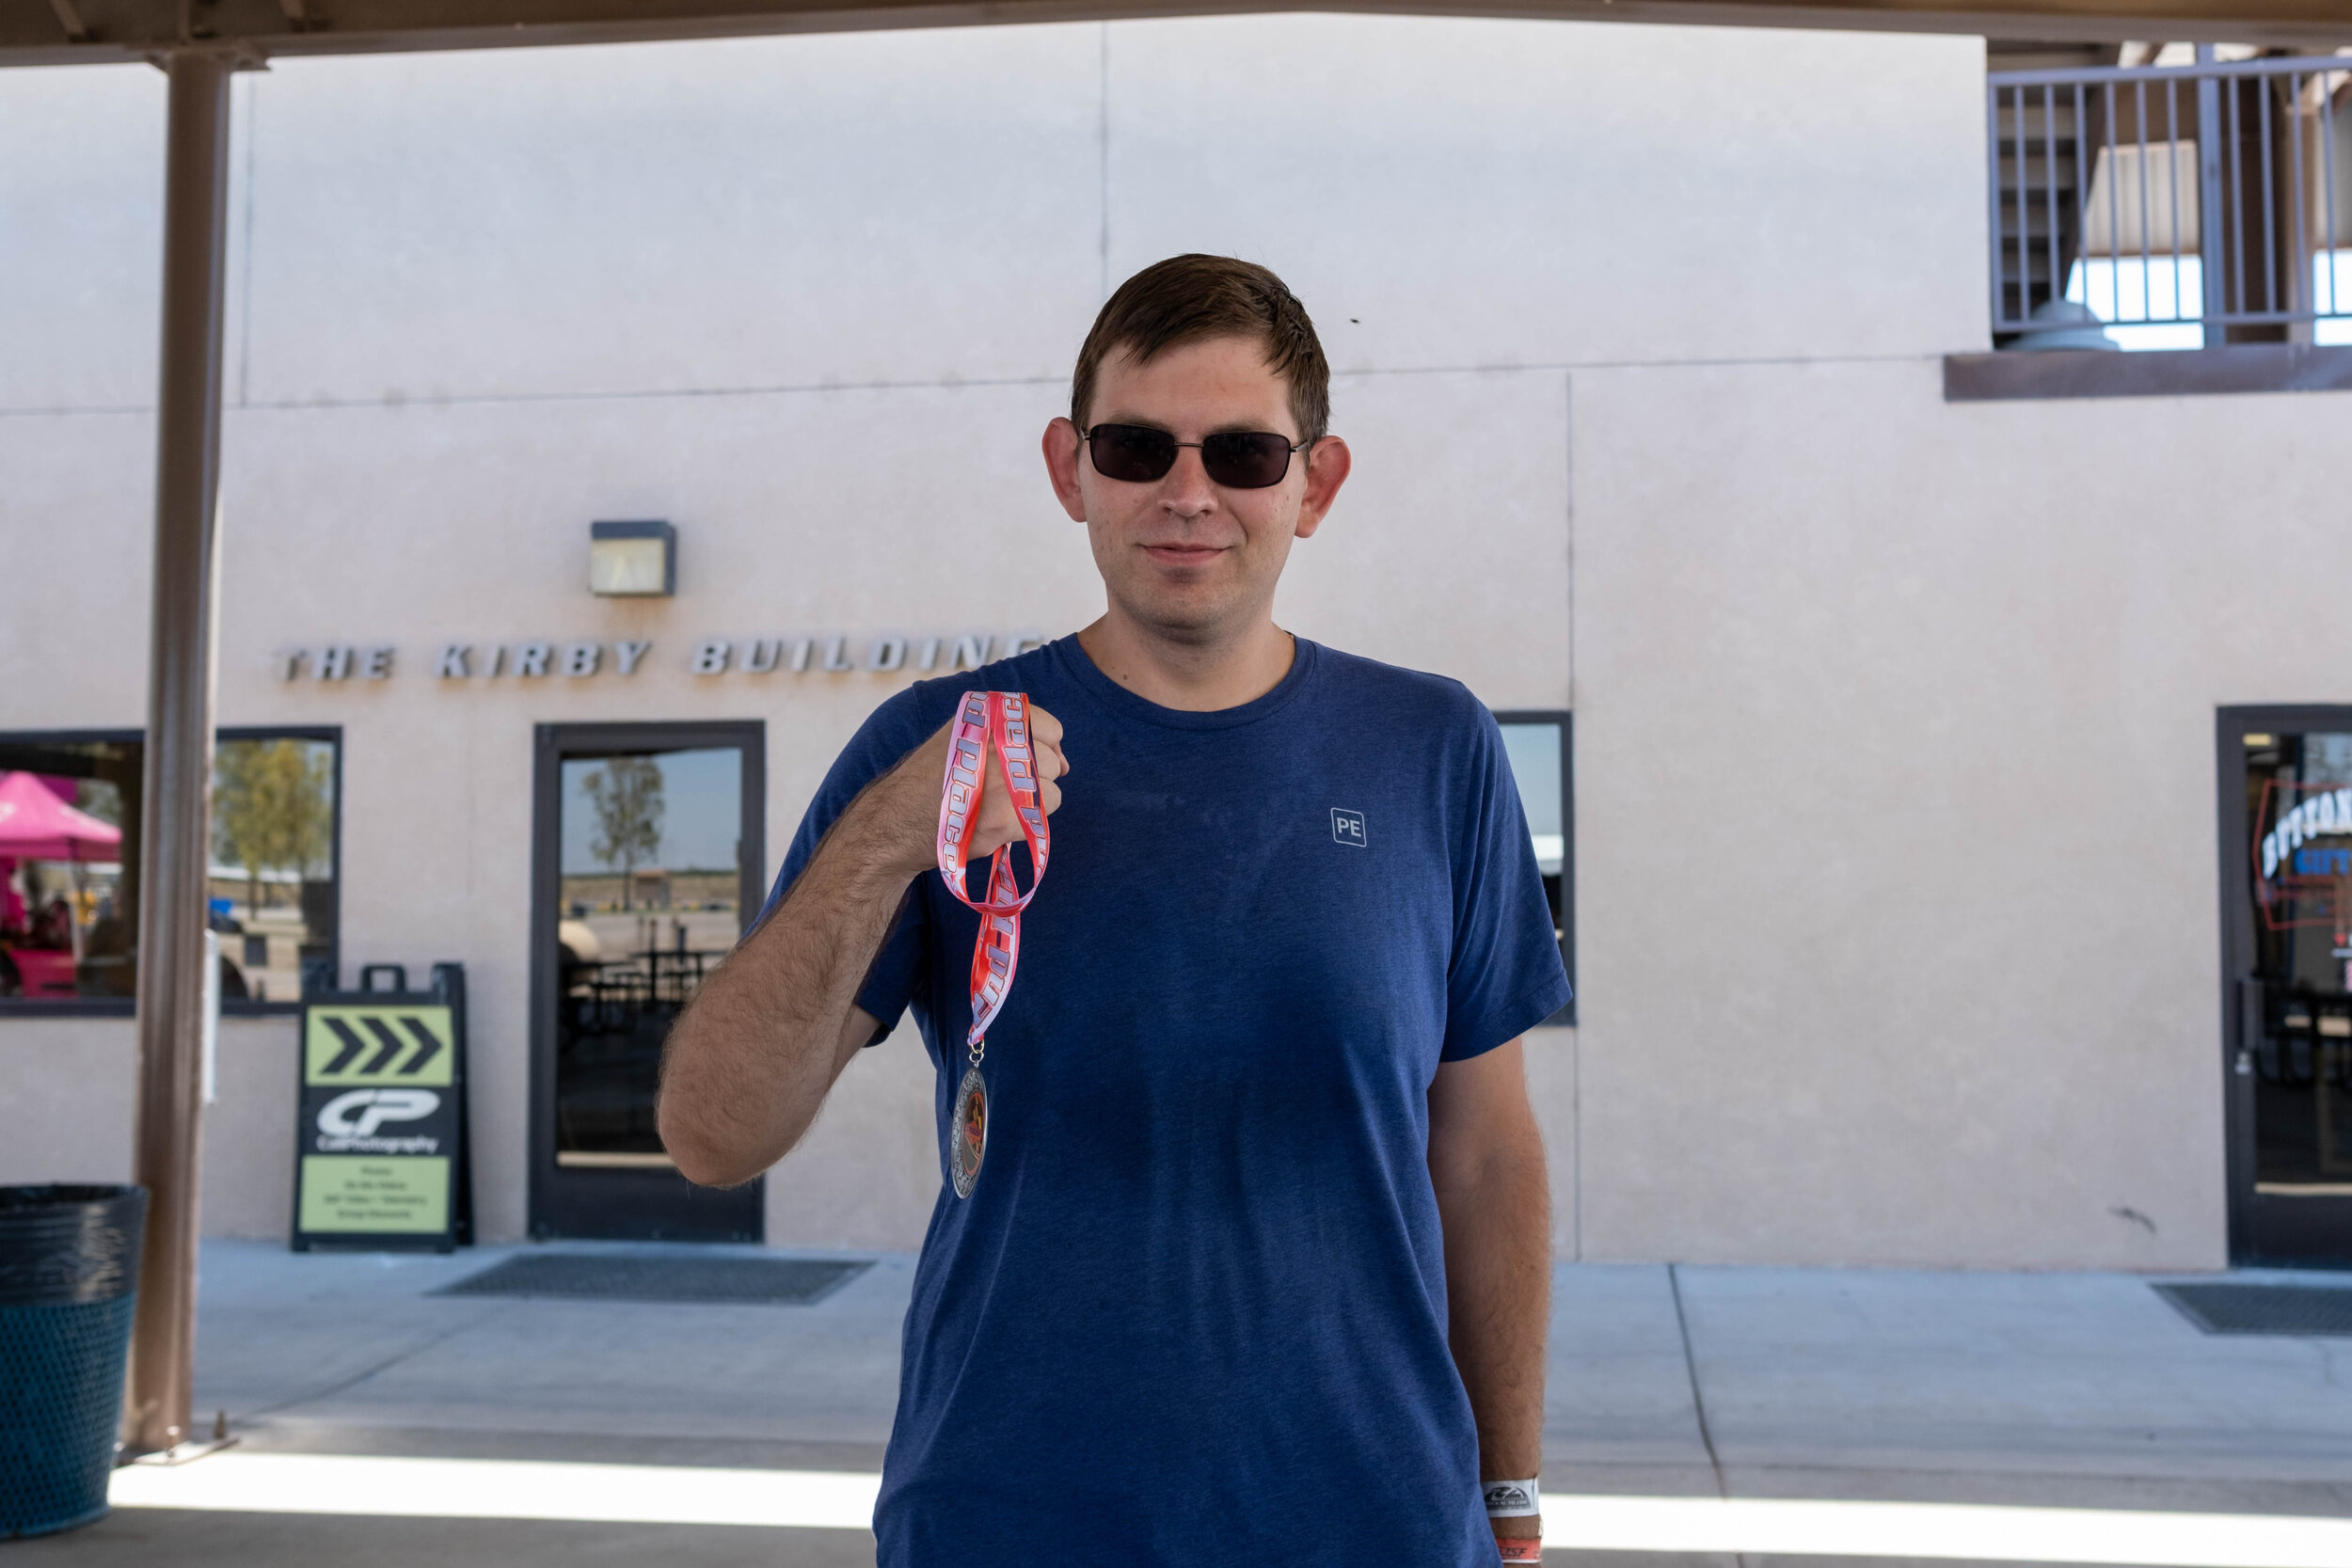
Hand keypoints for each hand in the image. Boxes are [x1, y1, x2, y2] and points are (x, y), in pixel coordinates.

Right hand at [865, 703, 1067, 877]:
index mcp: (986, 717)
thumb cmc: (935, 783)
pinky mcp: (1005, 813)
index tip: (1027, 765)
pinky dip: (1025, 825)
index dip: (1044, 749)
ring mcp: (1002, 776)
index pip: (1048, 727)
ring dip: (1030, 804)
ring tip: (994, 808)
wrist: (897, 821)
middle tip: (999, 793)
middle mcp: (995, 740)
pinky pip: (1042, 816)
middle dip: (1034, 780)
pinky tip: (994, 825)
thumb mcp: (964, 738)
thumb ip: (1013, 740)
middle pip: (1051, 762)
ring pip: (1052, 790)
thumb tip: (1066, 764)